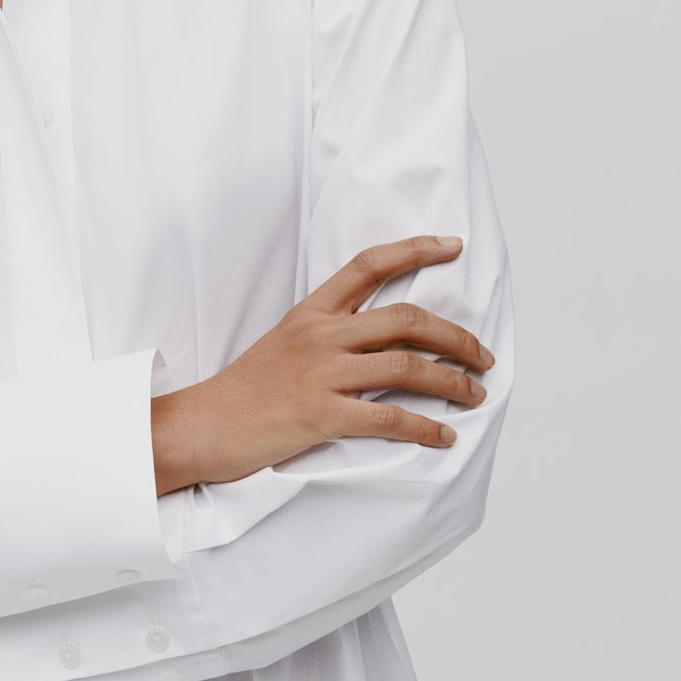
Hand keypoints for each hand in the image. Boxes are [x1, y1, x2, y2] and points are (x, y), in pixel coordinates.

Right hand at [151, 235, 494, 494]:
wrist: (198, 426)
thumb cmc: (242, 392)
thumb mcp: (282, 344)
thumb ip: (326, 336)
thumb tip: (380, 342)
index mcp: (310, 313)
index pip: (368, 264)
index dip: (415, 249)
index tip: (453, 245)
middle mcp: (319, 336)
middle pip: (406, 318)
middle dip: (456, 336)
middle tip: (482, 356)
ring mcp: (319, 374)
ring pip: (406, 365)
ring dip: (452, 382)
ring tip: (475, 395)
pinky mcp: (318, 414)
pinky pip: (388, 417)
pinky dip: (424, 427)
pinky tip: (443, 435)